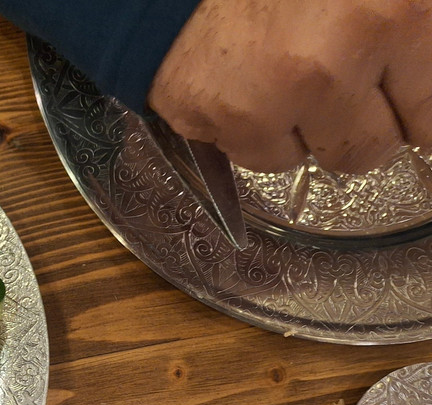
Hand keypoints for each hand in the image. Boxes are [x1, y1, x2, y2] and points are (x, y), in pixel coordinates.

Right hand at [147, 0, 431, 173]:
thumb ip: (405, 30)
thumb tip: (420, 99)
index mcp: (397, 15)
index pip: (431, 115)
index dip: (411, 108)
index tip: (395, 102)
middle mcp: (335, 65)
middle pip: (374, 148)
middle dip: (358, 122)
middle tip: (333, 80)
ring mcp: (272, 100)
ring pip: (312, 160)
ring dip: (301, 130)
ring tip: (281, 76)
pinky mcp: (222, 119)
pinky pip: (257, 157)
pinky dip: (251, 131)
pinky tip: (244, 84)